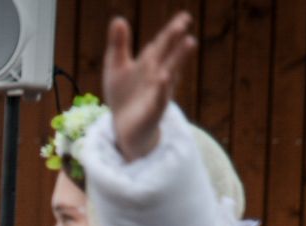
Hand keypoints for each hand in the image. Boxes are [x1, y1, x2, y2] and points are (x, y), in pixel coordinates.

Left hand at [102, 13, 196, 161]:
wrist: (123, 129)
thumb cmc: (123, 95)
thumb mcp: (116, 67)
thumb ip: (118, 45)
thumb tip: (118, 19)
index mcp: (150, 63)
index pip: (162, 44)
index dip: (172, 30)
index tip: (184, 16)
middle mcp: (159, 76)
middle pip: (169, 55)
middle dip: (176, 40)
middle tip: (184, 23)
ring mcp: (158, 94)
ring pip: (169, 74)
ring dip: (178, 60)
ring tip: (189, 42)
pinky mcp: (152, 112)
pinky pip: (158, 99)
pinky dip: (161, 89)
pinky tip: (164, 78)